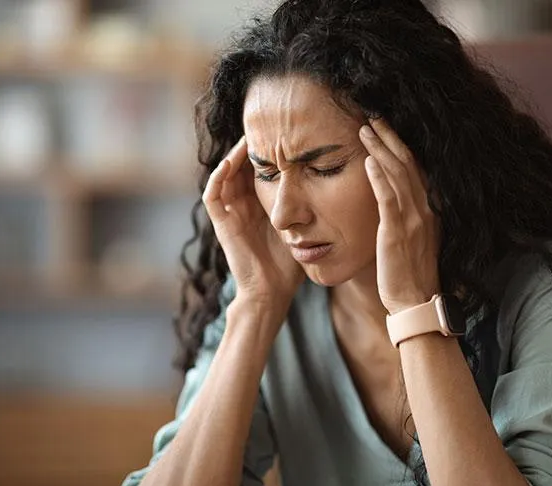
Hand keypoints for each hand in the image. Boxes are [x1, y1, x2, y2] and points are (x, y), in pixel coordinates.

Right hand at [203, 136, 304, 305]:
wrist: (272, 292)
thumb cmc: (289, 265)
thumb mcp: (303, 227)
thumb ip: (310, 207)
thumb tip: (339, 184)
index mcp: (260, 207)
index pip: (260, 171)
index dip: (268, 153)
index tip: (282, 134)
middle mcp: (243, 207)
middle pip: (241, 168)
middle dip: (250, 149)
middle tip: (263, 128)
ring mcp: (230, 215)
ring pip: (224, 176)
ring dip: (233, 156)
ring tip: (247, 138)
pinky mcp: (221, 224)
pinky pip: (213, 195)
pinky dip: (218, 176)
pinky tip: (231, 161)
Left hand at [359, 118, 440, 314]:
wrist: (415, 301)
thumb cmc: (409, 274)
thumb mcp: (413, 239)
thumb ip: (407, 217)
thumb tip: (395, 201)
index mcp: (429, 210)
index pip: (415, 169)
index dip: (400, 146)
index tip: (384, 128)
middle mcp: (425, 210)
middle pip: (408, 164)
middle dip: (389, 138)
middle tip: (372, 117)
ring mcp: (413, 220)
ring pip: (398, 175)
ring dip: (381, 149)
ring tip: (364, 129)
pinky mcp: (397, 232)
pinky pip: (389, 199)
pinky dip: (379, 178)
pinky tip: (368, 161)